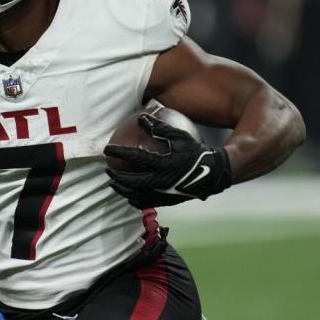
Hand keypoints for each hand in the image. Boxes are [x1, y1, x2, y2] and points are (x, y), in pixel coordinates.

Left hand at [104, 114, 230, 207]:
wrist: (213, 174)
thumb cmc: (195, 152)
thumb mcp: (179, 137)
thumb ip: (159, 127)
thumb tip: (141, 117)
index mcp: (164, 163)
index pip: (136, 157)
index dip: (119, 152)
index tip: (107, 149)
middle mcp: (161, 181)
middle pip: (132, 181)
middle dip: (117, 175)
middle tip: (107, 169)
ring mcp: (164, 193)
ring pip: (136, 194)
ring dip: (122, 189)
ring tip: (113, 183)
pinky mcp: (167, 201)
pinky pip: (146, 203)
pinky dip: (134, 199)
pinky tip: (129, 195)